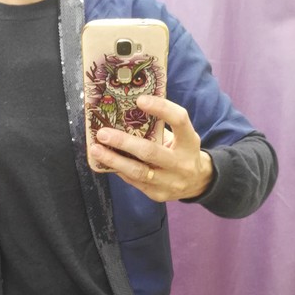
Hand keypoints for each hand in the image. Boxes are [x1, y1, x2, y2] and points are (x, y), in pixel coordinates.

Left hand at [89, 95, 213, 201]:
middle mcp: (181, 163)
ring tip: (96, 150)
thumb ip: (160, 127)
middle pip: (150, 152)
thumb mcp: (180, 136)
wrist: (197, 182)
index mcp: (190, 142)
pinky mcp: (158, 194)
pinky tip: (105, 162)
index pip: (179, 120)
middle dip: (123, 142)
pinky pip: (134, 182)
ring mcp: (170, 182)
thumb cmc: (181, 151)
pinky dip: (119, 170)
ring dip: (114, 160)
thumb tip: (126, 111)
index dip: (161, 108)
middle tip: (103, 133)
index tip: (139, 100)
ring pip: (138, 171)